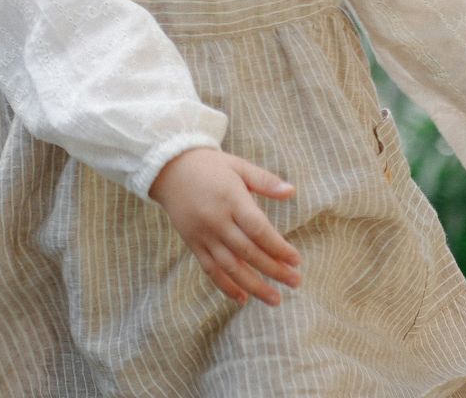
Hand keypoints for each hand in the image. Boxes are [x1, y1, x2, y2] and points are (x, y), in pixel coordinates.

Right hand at [150, 148, 301, 305]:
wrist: (169, 170)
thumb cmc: (211, 166)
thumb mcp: (239, 166)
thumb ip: (265, 181)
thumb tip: (292, 191)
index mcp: (231, 200)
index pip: (258, 230)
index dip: (278, 247)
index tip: (296, 260)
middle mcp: (217, 221)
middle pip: (248, 252)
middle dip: (273, 270)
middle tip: (295, 281)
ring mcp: (203, 235)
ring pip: (230, 267)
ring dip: (253, 285)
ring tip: (274, 299)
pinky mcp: (193, 244)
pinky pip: (210, 270)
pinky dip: (226, 286)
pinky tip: (243, 298)